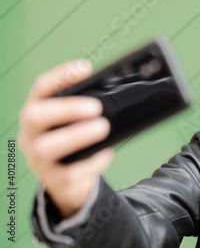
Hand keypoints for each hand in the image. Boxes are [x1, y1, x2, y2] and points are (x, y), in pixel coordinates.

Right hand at [18, 59, 112, 217]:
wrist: (68, 180)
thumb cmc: (75, 142)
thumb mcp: (76, 121)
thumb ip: (88, 105)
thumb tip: (119, 88)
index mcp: (38, 112)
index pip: (41, 88)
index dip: (60, 76)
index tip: (86, 68)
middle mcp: (31, 134)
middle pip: (35, 116)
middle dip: (66, 109)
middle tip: (96, 107)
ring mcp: (38, 158)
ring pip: (46, 147)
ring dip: (76, 135)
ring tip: (102, 127)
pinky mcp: (53, 179)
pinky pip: (68, 173)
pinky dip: (90, 162)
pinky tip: (105, 154)